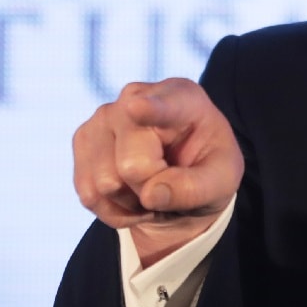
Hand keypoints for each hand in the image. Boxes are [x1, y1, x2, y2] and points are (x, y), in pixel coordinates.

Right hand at [72, 78, 243, 265]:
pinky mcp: (83, 139)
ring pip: (106, 184)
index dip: (148, 108)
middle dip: (151, 188)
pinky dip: (113, 209)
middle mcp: (136, 97)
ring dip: (132, 200)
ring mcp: (104, 117)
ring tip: (152, 184)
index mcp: (182, 97)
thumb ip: (195, 188)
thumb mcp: (222, 181)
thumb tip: (150, 194)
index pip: (162, 106)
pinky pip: (89, 194)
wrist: (181, 172)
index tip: (137, 106)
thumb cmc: (207, 168)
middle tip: (170, 178)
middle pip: (131, 166)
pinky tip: (132, 193)